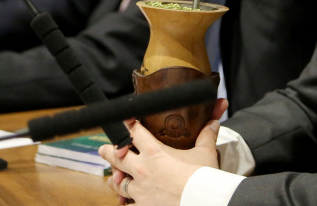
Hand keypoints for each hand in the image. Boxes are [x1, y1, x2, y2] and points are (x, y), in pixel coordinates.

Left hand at [99, 99, 227, 204]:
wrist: (203, 201)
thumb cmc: (203, 178)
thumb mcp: (205, 153)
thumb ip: (206, 136)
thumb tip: (214, 122)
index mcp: (154, 152)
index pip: (134, 132)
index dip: (128, 124)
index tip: (124, 120)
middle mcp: (142, 170)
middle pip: (116, 157)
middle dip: (108, 151)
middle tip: (103, 149)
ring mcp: (140, 191)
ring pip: (117, 184)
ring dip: (115, 180)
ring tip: (113, 178)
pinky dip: (125, 203)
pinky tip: (125, 202)